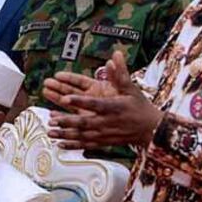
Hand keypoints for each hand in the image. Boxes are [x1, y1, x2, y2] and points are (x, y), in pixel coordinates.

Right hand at [42, 52, 124, 113]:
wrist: (137, 122)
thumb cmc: (132, 104)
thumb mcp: (125, 87)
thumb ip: (118, 72)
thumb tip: (116, 55)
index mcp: (97, 87)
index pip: (80, 81)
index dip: (69, 77)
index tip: (58, 75)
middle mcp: (89, 97)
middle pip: (70, 90)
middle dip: (58, 86)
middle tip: (47, 83)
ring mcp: (85, 109)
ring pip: (68, 103)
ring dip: (56, 98)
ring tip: (45, 93)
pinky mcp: (85, 120)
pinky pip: (71, 117)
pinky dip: (62, 116)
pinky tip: (52, 114)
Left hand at [46, 51, 162, 149]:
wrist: (152, 130)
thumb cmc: (140, 108)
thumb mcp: (131, 89)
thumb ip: (120, 73)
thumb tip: (115, 56)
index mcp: (114, 107)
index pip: (95, 103)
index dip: (80, 101)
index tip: (67, 98)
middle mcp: (107, 122)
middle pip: (85, 122)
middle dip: (67, 121)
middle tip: (52, 119)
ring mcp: (104, 134)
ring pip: (82, 135)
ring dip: (65, 134)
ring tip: (50, 132)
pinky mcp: (103, 142)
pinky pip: (86, 144)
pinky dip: (72, 145)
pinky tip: (59, 144)